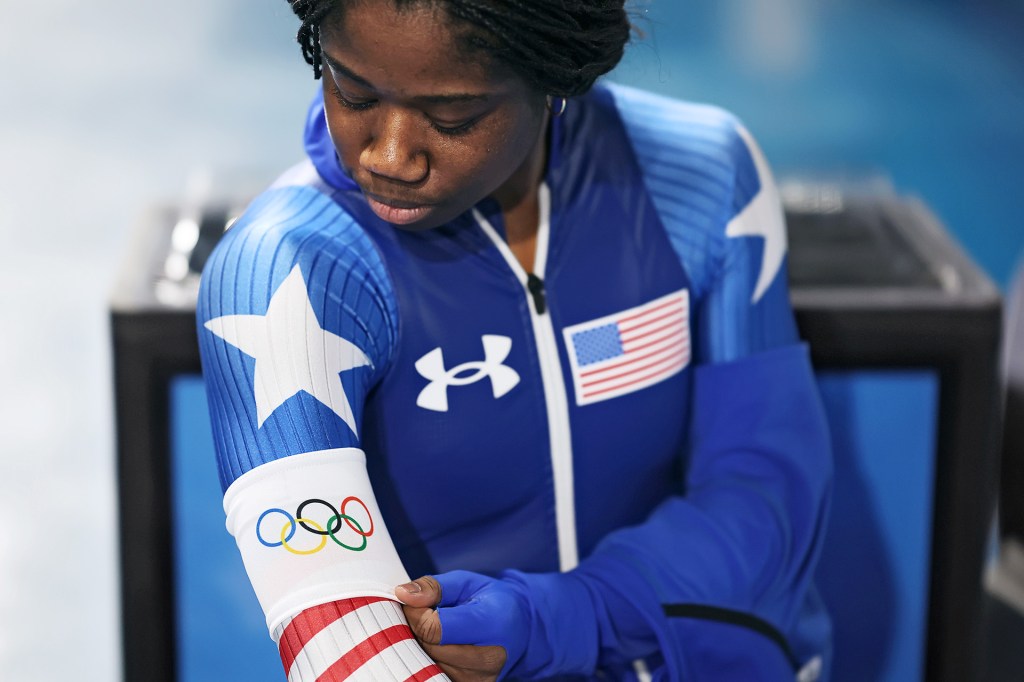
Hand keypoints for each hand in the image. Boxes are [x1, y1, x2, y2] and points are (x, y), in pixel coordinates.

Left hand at [395, 572, 529, 680]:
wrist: (519, 629)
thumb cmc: (490, 601)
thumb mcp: (466, 582)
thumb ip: (433, 587)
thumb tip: (402, 594)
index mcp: (490, 623)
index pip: (433, 628)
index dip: (417, 613)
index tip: (423, 602)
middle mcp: (488, 657)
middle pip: (429, 647)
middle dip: (419, 628)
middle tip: (431, 614)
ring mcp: (480, 679)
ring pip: (427, 664)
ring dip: (424, 645)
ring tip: (440, 630)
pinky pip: (433, 675)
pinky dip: (431, 659)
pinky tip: (443, 646)